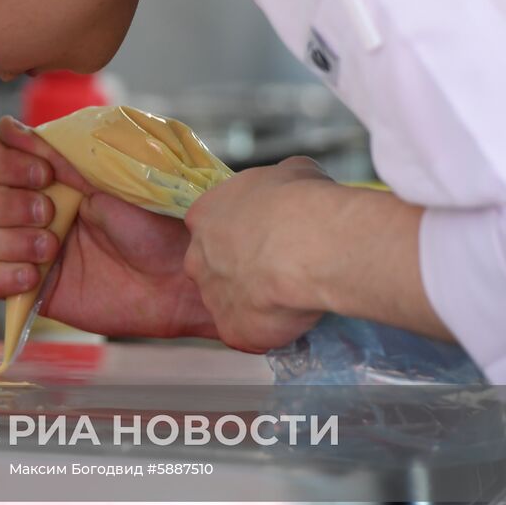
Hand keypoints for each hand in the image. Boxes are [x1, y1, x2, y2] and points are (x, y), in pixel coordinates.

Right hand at [0, 117, 218, 339]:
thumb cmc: (156, 221)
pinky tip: (33, 276)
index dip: (4, 164)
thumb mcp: (109, 175)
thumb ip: (59, 153)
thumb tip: (11, 128)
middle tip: (49, 214)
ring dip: (5, 241)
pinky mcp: (27, 287)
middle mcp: (27, 206)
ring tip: (50, 249)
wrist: (177, 276)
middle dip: (5, 205)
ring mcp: (23, 248)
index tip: (44, 175)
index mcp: (45, 173)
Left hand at [182, 157, 334, 352]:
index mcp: (203, 214)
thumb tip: (295, 181)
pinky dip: (271, 328)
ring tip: (292, 291)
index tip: (270, 232)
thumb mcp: (292, 171)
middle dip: (244, 267)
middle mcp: (198, 257)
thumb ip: (280, 181)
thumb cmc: (299, 201)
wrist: (307, 247)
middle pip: (215, 265)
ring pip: (232, 302)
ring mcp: (212, 297)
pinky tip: (295, 316)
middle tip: (281, 265)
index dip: (243, 230)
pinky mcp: (232, 331)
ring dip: (257, 300)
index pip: (213, 224)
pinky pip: (251, 332)